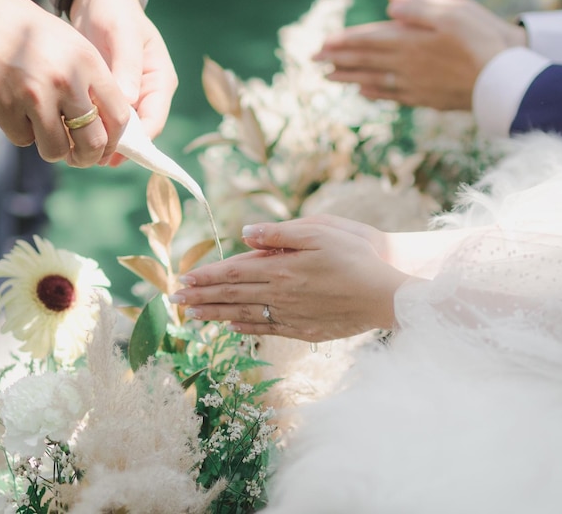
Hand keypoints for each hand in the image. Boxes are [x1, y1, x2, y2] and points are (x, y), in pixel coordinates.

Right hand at [0, 0, 130, 167]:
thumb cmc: (31, 35)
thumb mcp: (72, 47)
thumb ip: (92, 84)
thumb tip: (106, 130)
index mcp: (88, 63)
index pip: (118, 117)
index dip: (115, 141)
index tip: (106, 147)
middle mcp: (66, 80)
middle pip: (92, 142)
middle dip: (87, 158)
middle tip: (79, 158)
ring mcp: (35, 96)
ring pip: (56, 150)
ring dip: (54, 150)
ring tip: (46, 133)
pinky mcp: (7, 109)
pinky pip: (24, 139)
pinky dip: (23, 132)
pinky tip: (15, 109)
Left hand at [71, 0, 177, 163]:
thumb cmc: (114, 12)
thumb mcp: (122, 34)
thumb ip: (126, 66)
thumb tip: (129, 100)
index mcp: (160, 81)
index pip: (154, 122)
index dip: (135, 142)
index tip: (110, 152)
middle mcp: (147, 94)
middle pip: (136, 134)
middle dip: (113, 147)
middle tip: (85, 157)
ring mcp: (128, 98)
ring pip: (117, 130)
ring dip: (97, 140)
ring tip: (73, 150)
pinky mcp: (107, 97)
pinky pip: (101, 120)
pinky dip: (87, 128)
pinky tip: (67, 135)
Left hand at [171, 216, 408, 342]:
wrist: (386, 294)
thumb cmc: (357, 256)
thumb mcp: (320, 231)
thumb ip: (279, 233)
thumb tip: (244, 234)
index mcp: (281, 268)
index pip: (233, 272)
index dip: (206, 276)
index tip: (182, 279)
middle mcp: (280, 294)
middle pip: (232, 295)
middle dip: (201, 297)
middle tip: (175, 300)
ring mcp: (291, 315)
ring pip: (244, 315)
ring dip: (216, 314)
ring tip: (193, 316)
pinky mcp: (304, 330)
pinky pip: (267, 329)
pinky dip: (246, 328)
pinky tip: (232, 327)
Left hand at [317, 0, 525, 110]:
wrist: (504, 80)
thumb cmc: (482, 40)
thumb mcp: (454, 12)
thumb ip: (419, 8)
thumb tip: (389, 3)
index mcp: (409, 41)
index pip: (368, 39)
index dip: (344, 41)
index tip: (322, 42)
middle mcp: (405, 65)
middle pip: (364, 61)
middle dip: (336, 60)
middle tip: (312, 61)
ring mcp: (413, 84)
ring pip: (372, 80)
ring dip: (348, 78)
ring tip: (327, 78)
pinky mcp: (424, 99)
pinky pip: (391, 96)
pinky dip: (374, 93)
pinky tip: (363, 93)